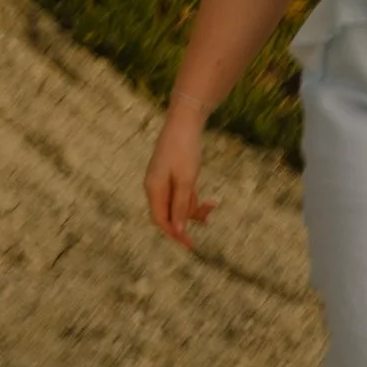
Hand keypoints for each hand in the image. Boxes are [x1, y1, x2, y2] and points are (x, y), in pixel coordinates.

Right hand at [144, 114, 215, 249]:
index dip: (175, 234)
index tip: (191, 245)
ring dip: (194, 208)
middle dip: (188, 220)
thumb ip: (180, 205)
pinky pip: (181, 195)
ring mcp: (163, 181)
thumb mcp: (186, 180)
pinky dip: (193, 199)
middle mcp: (155, 187)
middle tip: (209, 221)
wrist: (184, 122)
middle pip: (169, 214)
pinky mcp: (172, 175)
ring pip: (177, 205)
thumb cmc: (184, 150)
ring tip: (213, 204)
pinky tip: (209, 202)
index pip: (160, 220)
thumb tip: (177, 229)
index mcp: (154, 189)